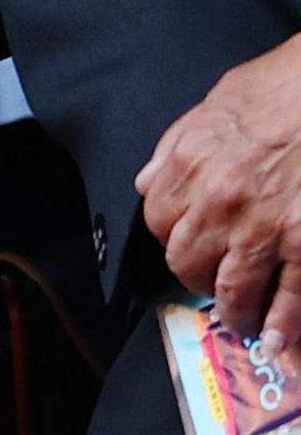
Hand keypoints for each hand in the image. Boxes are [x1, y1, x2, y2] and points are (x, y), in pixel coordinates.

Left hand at [137, 34, 300, 351]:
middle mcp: (220, 203)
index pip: (157, 221)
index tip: (183, 244)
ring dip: (236, 311)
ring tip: (244, 321)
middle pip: (188, 262)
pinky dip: (283, 329)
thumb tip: (148, 182)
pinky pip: (290, 300)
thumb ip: (175, 148)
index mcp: (190, 165)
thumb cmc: (278, 90)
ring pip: (234, 290)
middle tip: (211, 283)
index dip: (169, 237)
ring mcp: (267, 229)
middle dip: (197, 277)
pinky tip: (279, 345)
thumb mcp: (212, 107)